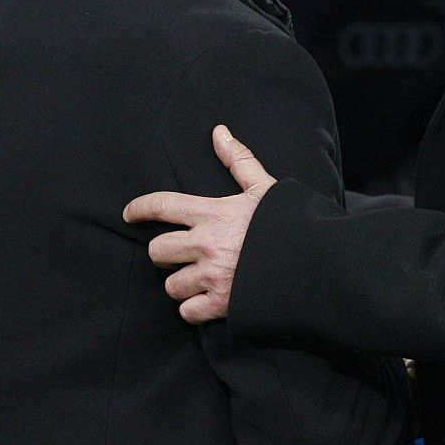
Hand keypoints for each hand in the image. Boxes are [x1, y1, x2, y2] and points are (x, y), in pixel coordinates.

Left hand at [123, 125, 276, 323]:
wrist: (314, 261)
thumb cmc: (289, 222)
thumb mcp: (265, 186)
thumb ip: (239, 160)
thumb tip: (219, 132)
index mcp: (213, 213)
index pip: (162, 206)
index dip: (140, 208)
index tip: (129, 213)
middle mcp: (206, 245)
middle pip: (157, 251)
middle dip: (164, 253)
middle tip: (179, 254)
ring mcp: (212, 276)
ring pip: (170, 285)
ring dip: (181, 283)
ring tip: (198, 278)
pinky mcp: (222, 304)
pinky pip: (187, 312)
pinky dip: (194, 308)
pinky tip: (207, 300)